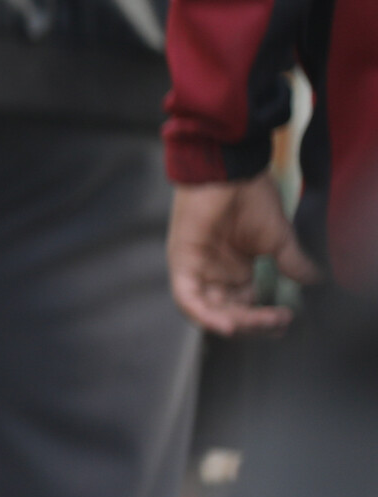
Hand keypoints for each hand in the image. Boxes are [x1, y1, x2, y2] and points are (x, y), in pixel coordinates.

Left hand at [168, 175, 320, 334]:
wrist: (232, 171)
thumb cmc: (251, 197)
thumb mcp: (279, 238)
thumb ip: (293, 263)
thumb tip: (315, 281)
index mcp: (234, 270)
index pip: (245, 308)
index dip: (264, 320)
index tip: (287, 319)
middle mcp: (213, 273)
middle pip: (228, 314)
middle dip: (254, 324)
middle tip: (279, 321)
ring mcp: (196, 269)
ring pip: (209, 312)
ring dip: (235, 323)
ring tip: (262, 323)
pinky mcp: (182, 262)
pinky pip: (187, 298)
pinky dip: (204, 315)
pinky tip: (228, 326)